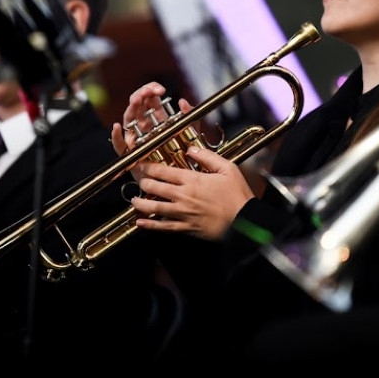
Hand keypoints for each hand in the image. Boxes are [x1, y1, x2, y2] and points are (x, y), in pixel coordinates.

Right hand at [110, 82, 193, 182]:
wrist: (174, 177)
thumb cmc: (180, 154)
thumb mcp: (189, 133)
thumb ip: (189, 117)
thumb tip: (182, 101)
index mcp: (156, 117)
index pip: (150, 98)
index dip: (152, 89)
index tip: (160, 90)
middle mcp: (143, 125)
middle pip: (138, 104)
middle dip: (142, 94)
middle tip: (149, 92)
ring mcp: (135, 137)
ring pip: (128, 119)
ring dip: (131, 107)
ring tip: (136, 100)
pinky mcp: (129, 153)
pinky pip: (119, 144)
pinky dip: (115, 136)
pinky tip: (117, 127)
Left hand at [130, 147, 254, 240]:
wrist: (244, 221)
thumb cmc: (238, 195)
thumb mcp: (227, 168)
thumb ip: (208, 157)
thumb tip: (191, 149)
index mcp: (192, 180)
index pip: (163, 171)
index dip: (148, 167)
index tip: (142, 164)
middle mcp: (184, 196)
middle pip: (155, 187)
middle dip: (143, 182)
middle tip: (139, 179)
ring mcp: (183, 213)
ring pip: (154, 208)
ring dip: (141, 203)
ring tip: (134, 201)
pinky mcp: (186, 228)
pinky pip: (163, 227)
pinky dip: (149, 226)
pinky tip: (140, 224)